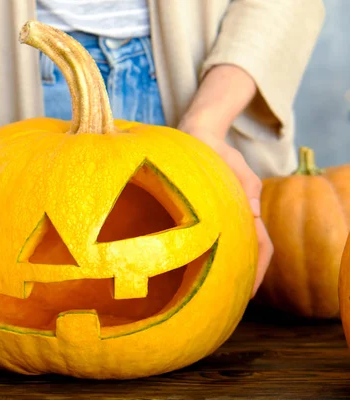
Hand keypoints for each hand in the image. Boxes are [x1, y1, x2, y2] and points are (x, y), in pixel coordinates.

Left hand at [179, 124, 272, 296]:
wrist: (197, 135)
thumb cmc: (214, 149)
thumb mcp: (231, 163)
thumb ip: (244, 185)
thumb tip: (252, 212)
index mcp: (246, 206)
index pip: (261, 245)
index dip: (258, 271)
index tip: (246, 293)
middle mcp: (236, 214)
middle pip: (247, 253)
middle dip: (242, 278)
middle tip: (228, 302)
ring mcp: (222, 213)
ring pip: (229, 248)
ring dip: (226, 269)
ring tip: (212, 293)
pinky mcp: (206, 211)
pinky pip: (211, 238)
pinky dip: (209, 255)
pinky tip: (193, 269)